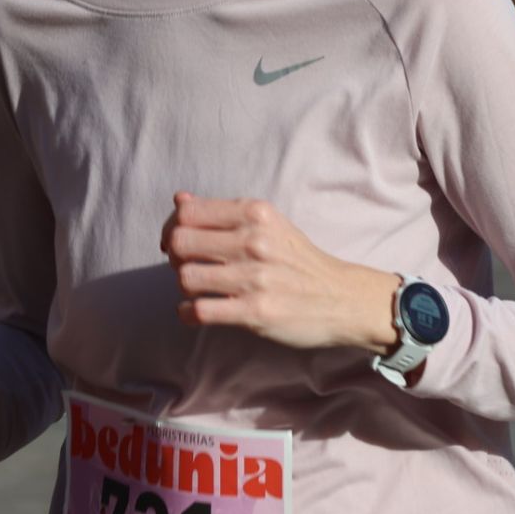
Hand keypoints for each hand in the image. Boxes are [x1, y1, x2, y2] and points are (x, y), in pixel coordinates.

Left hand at [162, 193, 399, 354]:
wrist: (342, 297)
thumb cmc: (300, 260)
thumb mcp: (269, 224)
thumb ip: (224, 213)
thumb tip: (179, 200)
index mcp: (257, 214)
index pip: (188, 213)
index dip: (172, 228)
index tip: (178, 241)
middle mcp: (255, 241)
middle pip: (180, 243)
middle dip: (174, 257)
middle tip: (187, 265)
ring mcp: (255, 278)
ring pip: (186, 277)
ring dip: (184, 286)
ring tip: (198, 289)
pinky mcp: (255, 312)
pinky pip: (199, 311)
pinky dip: (188, 313)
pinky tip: (196, 311)